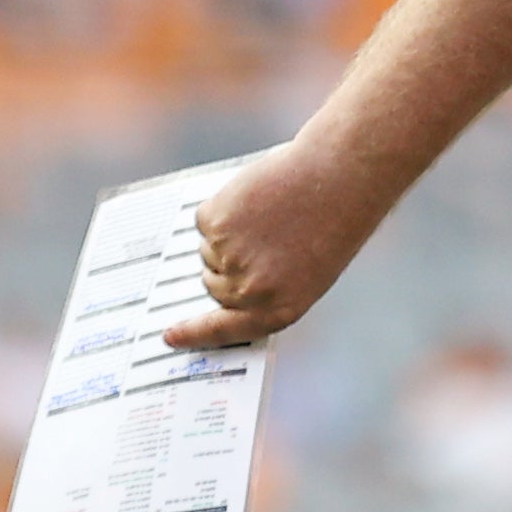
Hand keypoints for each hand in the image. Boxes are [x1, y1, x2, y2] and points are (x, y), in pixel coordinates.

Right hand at [161, 141, 378, 349]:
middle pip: (213, 283)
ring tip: (271, 214)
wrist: (341, 175)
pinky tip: (257, 197)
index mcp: (278, 309)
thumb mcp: (308, 272)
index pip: (225, 331)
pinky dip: (225, 207)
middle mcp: (250, 291)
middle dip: (229, 263)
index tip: (170, 335)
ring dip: (229, 233)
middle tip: (266, 236)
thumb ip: (267, 289)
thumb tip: (229, 284)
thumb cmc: (334, 218)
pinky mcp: (215, 223)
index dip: (195, 334)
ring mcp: (229, 257)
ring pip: (208, 250)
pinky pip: (206, 219)